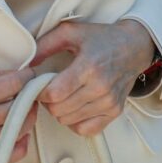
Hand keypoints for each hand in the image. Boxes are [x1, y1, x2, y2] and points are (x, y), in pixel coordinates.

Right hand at [0, 68, 36, 162]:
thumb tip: (15, 76)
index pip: (12, 86)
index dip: (26, 79)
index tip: (30, 77)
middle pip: (17, 111)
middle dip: (29, 100)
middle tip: (31, 95)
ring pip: (13, 134)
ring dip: (25, 122)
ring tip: (24, 113)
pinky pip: (0, 158)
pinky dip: (15, 149)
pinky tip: (18, 138)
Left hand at [30, 19, 157, 137]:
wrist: (134, 47)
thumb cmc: (102, 39)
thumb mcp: (71, 32)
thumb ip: (45, 44)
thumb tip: (27, 64)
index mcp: (88, 67)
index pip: (55, 94)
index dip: (41, 91)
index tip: (41, 84)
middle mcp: (100, 87)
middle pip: (59, 110)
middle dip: (48, 102)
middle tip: (51, 90)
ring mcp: (109, 102)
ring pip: (69, 121)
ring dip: (60, 111)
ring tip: (64, 96)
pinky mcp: (115, 112)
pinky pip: (86, 130)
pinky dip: (75, 122)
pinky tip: (75, 108)